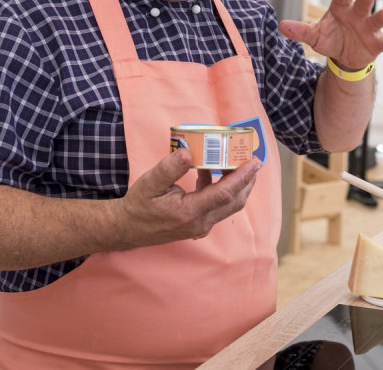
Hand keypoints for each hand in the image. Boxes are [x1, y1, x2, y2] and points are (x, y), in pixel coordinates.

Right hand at [116, 149, 260, 248]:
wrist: (128, 229)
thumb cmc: (138, 205)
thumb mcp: (149, 183)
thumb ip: (169, 168)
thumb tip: (189, 153)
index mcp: (190, 212)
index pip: (224, 193)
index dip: (242, 176)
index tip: (254, 161)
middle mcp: (200, 222)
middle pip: (234, 201)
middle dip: (248, 180)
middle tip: (252, 159)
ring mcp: (201, 226)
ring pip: (229, 205)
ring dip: (237, 184)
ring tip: (236, 162)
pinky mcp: (199, 224)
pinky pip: (218, 206)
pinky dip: (222, 188)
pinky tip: (210, 171)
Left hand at [278, 0, 382, 69]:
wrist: (345, 56)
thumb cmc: (330, 37)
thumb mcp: (314, 35)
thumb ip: (300, 30)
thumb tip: (281, 26)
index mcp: (341, 7)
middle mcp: (357, 14)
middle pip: (361, 4)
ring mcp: (369, 27)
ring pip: (376, 19)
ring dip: (381, 16)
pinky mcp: (377, 42)